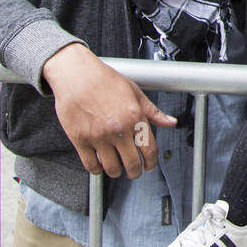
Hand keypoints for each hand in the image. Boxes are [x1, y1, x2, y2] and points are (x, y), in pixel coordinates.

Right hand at [43, 43, 177, 178]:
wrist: (76, 74)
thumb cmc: (104, 80)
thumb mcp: (134, 92)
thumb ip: (153, 111)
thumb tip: (170, 122)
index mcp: (134, 117)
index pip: (149, 149)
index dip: (151, 162)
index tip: (148, 166)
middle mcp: (118, 129)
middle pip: (132, 164)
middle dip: (135, 172)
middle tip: (133, 171)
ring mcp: (98, 136)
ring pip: (112, 168)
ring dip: (116, 172)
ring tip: (116, 168)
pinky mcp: (80, 140)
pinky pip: (91, 165)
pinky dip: (97, 169)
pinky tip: (99, 165)